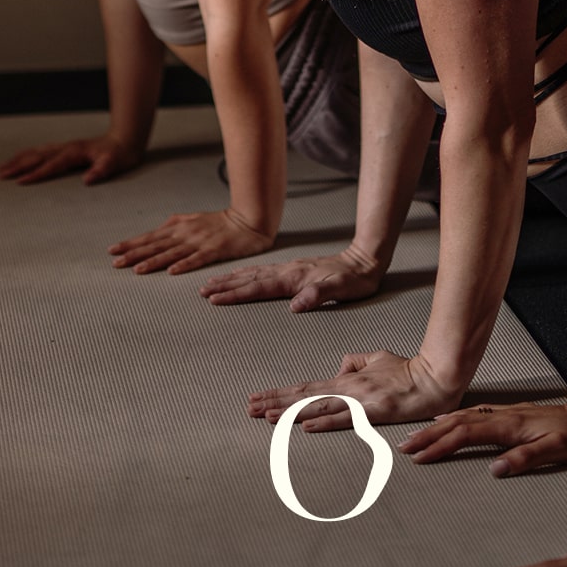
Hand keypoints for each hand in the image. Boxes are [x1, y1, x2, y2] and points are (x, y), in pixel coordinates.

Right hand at [0, 134, 142, 185]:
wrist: (125, 139)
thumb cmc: (119, 154)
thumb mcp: (114, 164)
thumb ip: (101, 171)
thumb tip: (87, 180)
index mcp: (75, 152)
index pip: (51, 165)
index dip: (36, 174)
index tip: (20, 182)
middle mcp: (66, 148)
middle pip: (37, 156)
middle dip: (18, 166)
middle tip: (1, 175)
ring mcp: (64, 147)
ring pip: (36, 152)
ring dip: (19, 160)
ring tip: (2, 168)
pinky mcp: (64, 148)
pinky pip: (41, 151)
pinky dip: (27, 155)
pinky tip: (20, 159)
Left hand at [109, 207, 274, 275]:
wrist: (247, 219)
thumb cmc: (219, 222)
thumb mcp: (192, 219)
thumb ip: (174, 227)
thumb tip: (155, 233)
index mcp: (179, 226)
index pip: (150, 237)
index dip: (131, 244)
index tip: (113, 250)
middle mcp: (186, 233)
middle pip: (156, 245)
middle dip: (134, 254)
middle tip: (115, 262)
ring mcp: (199, 241)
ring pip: (172, 253)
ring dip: (154, 262)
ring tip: (137, 270)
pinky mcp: (214, 250)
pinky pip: (197, 259)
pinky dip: (184, 265)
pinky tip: (172, 271)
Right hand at [198, 246, 382, 309]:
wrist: (364, 260)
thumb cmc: (354, 279)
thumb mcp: (340, 289)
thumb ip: (318, 295)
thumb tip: (296, 306)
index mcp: (294, 278)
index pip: (258, 287)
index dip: (235, 294)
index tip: (215, 298)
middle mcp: (287, 271)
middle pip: (249, 278)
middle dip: (224, 284)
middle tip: (202, 290)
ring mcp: (289, 268)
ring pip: (253, 273)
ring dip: (231, 278)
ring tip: (212, 282)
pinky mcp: (292, 269)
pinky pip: (262, 271)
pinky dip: (246, 274)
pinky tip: (240, 275)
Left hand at [249, 349, 461, 429]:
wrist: (433, 378)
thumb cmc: (405, 371)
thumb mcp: (375, 359)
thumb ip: (354, 363)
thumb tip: (338, 370)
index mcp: (345, 379)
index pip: (305, 388)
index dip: (280, 394)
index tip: (257, 399)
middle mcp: (347, 389)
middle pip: (304, 397)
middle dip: (275, 403)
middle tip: (248, 409)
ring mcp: (359, 401)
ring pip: (318, 407)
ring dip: (290, 413)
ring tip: (266, 417)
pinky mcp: (374, 411)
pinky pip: (346, 418)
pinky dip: (325, 421)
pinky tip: (306, 425)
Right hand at [400, 395, 566, 471]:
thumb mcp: (558, 450)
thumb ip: (526, 458)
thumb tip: (495, 469)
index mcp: (510, 426)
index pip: (466, 435)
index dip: (441, 445)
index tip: (420, 457)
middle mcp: (503, 417)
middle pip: (457, 423)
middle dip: (429, 435)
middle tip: (404, 447)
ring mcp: (504, 415)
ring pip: (463, 417)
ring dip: (437, 427)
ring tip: (416, 436)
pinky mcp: (508, 416)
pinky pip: (472, 416)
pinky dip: (453, 419)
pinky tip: (446, 421)